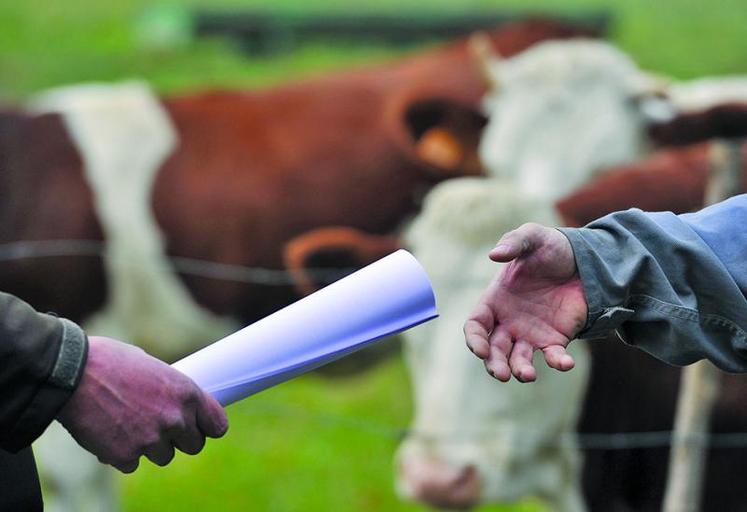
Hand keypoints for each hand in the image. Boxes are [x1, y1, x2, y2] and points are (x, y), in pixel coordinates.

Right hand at [57, 336, 227, 472]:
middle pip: (194, 445)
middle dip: (180, 439)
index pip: (217, 425)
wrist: (71, 373)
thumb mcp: (154, 367)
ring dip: (151, 446)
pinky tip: (110, 432)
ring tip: (130, 425)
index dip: (208, 427)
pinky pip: (133, 464)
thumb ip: (171, 390)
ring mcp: (151, 440)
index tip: (201, 427)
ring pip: (164, 456)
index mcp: (186, 393)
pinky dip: (123, 453)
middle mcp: (174, 419)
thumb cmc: (111, 361)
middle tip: (161, 427)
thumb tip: (179, 404)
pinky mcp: (125, 455)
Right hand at [463, 223, 587, 381]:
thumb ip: (514, 243)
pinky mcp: (556, 338)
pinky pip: (553, 356)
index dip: (475, 340)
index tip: (481, 351)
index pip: (476, 326)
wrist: (584, 258)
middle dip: (494, 364)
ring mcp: (531, 333)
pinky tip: (565, 363)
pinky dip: (558, 362)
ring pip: (518, 360)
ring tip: (527, 375)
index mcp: (495, 300)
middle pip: (493, 350)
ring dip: (520, 370)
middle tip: (502, 374)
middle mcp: (509, 321)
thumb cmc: (551, 247)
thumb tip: (495, 255)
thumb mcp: (532, 237)